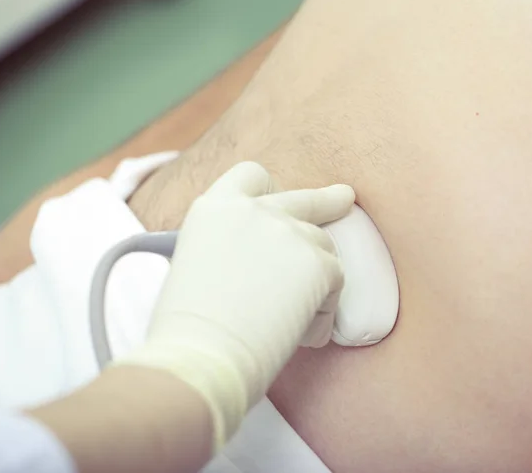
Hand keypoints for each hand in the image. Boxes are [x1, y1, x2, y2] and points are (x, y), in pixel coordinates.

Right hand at [121, 161, 354, 447]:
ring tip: (289, 321)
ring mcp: (289, 233)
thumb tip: (263, 260)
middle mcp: (255, 210)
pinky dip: (321, 313)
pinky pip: (334, 284)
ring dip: (314, 279)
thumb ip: (229, 246)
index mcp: (216, 207)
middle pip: (304, 199)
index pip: (251, 176)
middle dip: (327, 200)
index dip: (268, 190)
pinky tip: (299, 336)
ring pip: (323, 248)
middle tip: (343, 198)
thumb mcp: (196, 264)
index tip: (279, 200)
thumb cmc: (187, 328)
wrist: (200, 356)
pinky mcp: (318, 263)